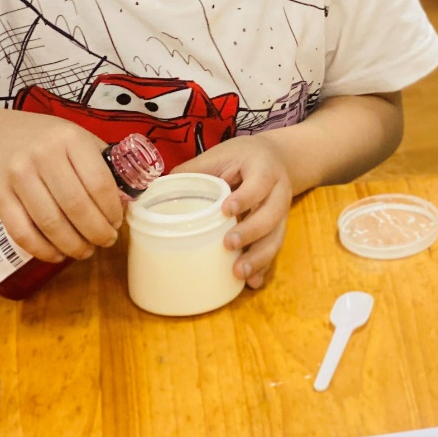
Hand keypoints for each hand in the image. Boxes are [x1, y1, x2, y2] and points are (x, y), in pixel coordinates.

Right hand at [0, 112, 125, 261]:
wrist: (2, 137)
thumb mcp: (82, 140)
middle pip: (76, 206)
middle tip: (106, 242)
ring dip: (72, 245)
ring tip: (85, 251)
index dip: (111, 210)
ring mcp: (18, 175)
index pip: (99, 183)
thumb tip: (125, 202)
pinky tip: (57, 254)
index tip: (117, 223)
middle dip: (96, 232)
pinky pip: (21, 232)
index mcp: (71, 139)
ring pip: (50, 223)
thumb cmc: (52, 143)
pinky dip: (42, 250)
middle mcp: (43, 155)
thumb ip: (104, 166)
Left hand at [173, 137, 292, 289]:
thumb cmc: (243, 157)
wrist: (277, 157)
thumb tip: (155, 189)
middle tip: (228, 244)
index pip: (259, 183)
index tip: (226, 210)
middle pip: (272, 215)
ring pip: (276, 237)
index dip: (245, 197)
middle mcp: (279, 191)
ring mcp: (282, 212)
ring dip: (259, 257)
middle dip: (252, 232)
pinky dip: (263, 267)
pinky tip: (252, 282)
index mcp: (264, 169)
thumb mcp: (221, 154)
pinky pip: (274, 250)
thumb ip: (194, 170)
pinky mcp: (279, 228)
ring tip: (239, 273)